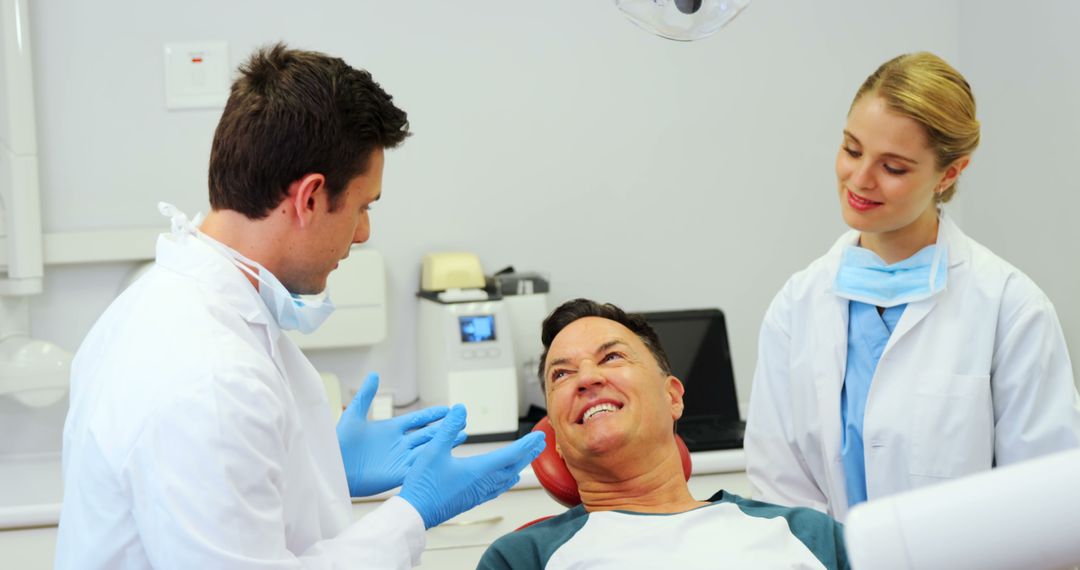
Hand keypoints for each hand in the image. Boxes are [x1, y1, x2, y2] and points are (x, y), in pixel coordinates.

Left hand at [337, 372, 464, 496]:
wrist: (334, 467)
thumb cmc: (339, 443)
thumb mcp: (353, 415)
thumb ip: (366, 395)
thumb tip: (373, 374)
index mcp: (389, 429)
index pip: (417, 420)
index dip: (432, 414)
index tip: (448, 408)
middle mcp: (398, 444)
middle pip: (427, 434)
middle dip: (445, 428)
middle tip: (462, 421)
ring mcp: (399, 459)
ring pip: (428, 449)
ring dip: (444, 443)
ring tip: (463, 436)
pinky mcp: (397, 474)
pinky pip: (419, 466)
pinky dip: (433, 461)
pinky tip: (446, 456)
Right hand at [399, 404, 545, 528]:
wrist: (416, 513)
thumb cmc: (423, 484)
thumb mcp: (433, 450)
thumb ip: (447, 429)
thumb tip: (460, 409)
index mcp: (479, 470)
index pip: (510, 455)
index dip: (526, 445)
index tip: (539, 436)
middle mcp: (483, 483)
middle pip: (513, 466)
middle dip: (528, 453)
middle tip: (540, 443)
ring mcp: (479, 493)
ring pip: (507, 478)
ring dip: (519, 465)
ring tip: (527, 458)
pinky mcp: (472, 499)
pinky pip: (498, 488)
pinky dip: (507, 479)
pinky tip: (506, 479)